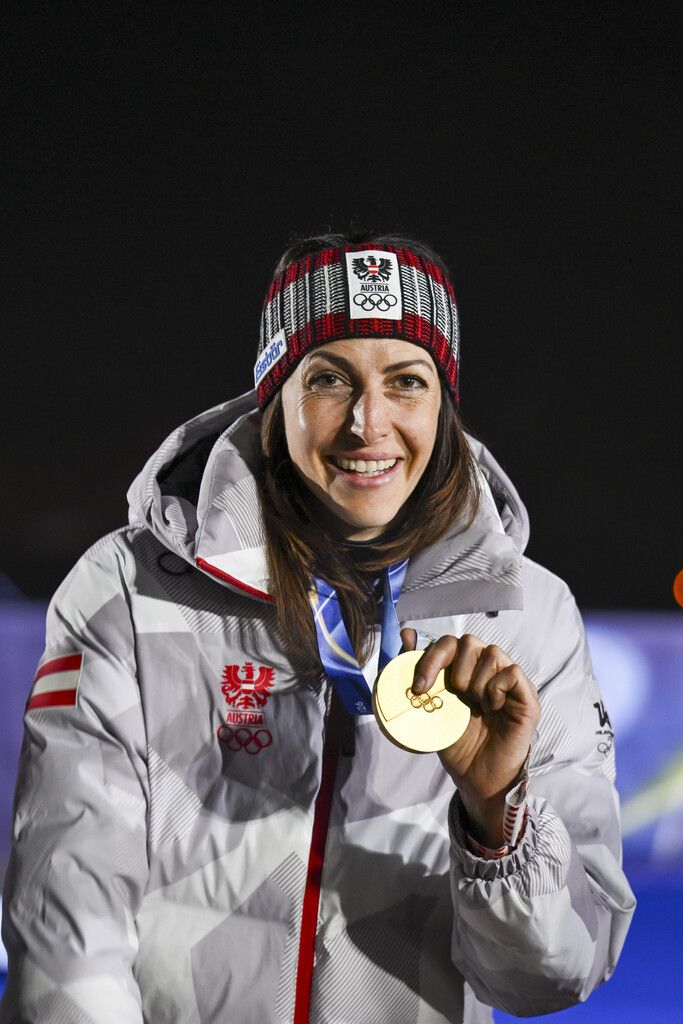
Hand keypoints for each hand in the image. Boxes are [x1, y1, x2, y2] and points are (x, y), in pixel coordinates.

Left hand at [400, 628, 540, 846]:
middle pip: (470, 640)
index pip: (450, 642)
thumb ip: (420, 672)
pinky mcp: (527, 697)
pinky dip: (496, 687)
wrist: (476, 778)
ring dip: (476, 680)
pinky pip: (513, 672)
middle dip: (453, 667)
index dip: (432, 658)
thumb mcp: (431, 707)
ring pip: (492, 652)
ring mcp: (509, 682)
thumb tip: (406, 634)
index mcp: (466, 670)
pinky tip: (492, 707)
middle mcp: (489, 670)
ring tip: (475, 705)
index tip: (420, 687)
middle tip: (452, 694)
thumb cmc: (457, 744)